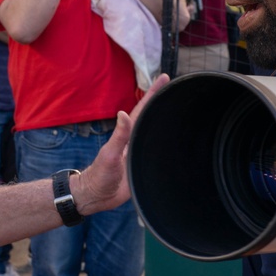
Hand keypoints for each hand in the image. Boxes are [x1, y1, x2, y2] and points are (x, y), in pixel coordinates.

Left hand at [69, 73, 169, 214]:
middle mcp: (134, 142)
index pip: (143, 110)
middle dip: (162, 102)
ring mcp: (138, 153)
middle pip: (150, 118)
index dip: (153, 94)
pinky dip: (165, 144)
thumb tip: (123, 113)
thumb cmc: (99, 176)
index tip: (165, 78)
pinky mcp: (142, 167)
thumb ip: (118, 136)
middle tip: (175, 88)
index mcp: (127, 136)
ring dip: (164, 121)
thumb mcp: (109, 155)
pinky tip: (175, 142)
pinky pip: (157, 152)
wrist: (97, 197)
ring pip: (155, 133)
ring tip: (178, 108)